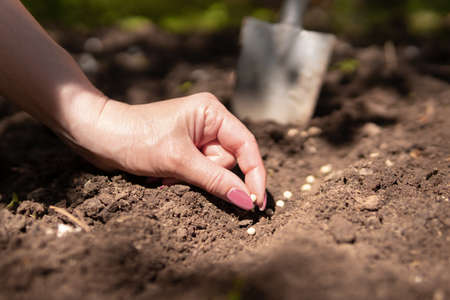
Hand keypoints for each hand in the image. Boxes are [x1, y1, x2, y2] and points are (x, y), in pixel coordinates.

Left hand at [70, 92, 266, 210]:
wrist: (97, 136)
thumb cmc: (136, 138)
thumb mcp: (179, 161)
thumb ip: (216, 180)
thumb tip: (247, 201)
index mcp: (212, 112)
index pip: (246, 145)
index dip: (254, 174)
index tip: (255, 203)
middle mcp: (208, 121)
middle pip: (228, 161)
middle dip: (206, 175)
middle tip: (178, 173)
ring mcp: (196, 136)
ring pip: (211, 170)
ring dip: (190, 179)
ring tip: (164, 174)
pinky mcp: (184, 149)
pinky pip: (196, 172)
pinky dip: (181, 179)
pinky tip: (161, 176)